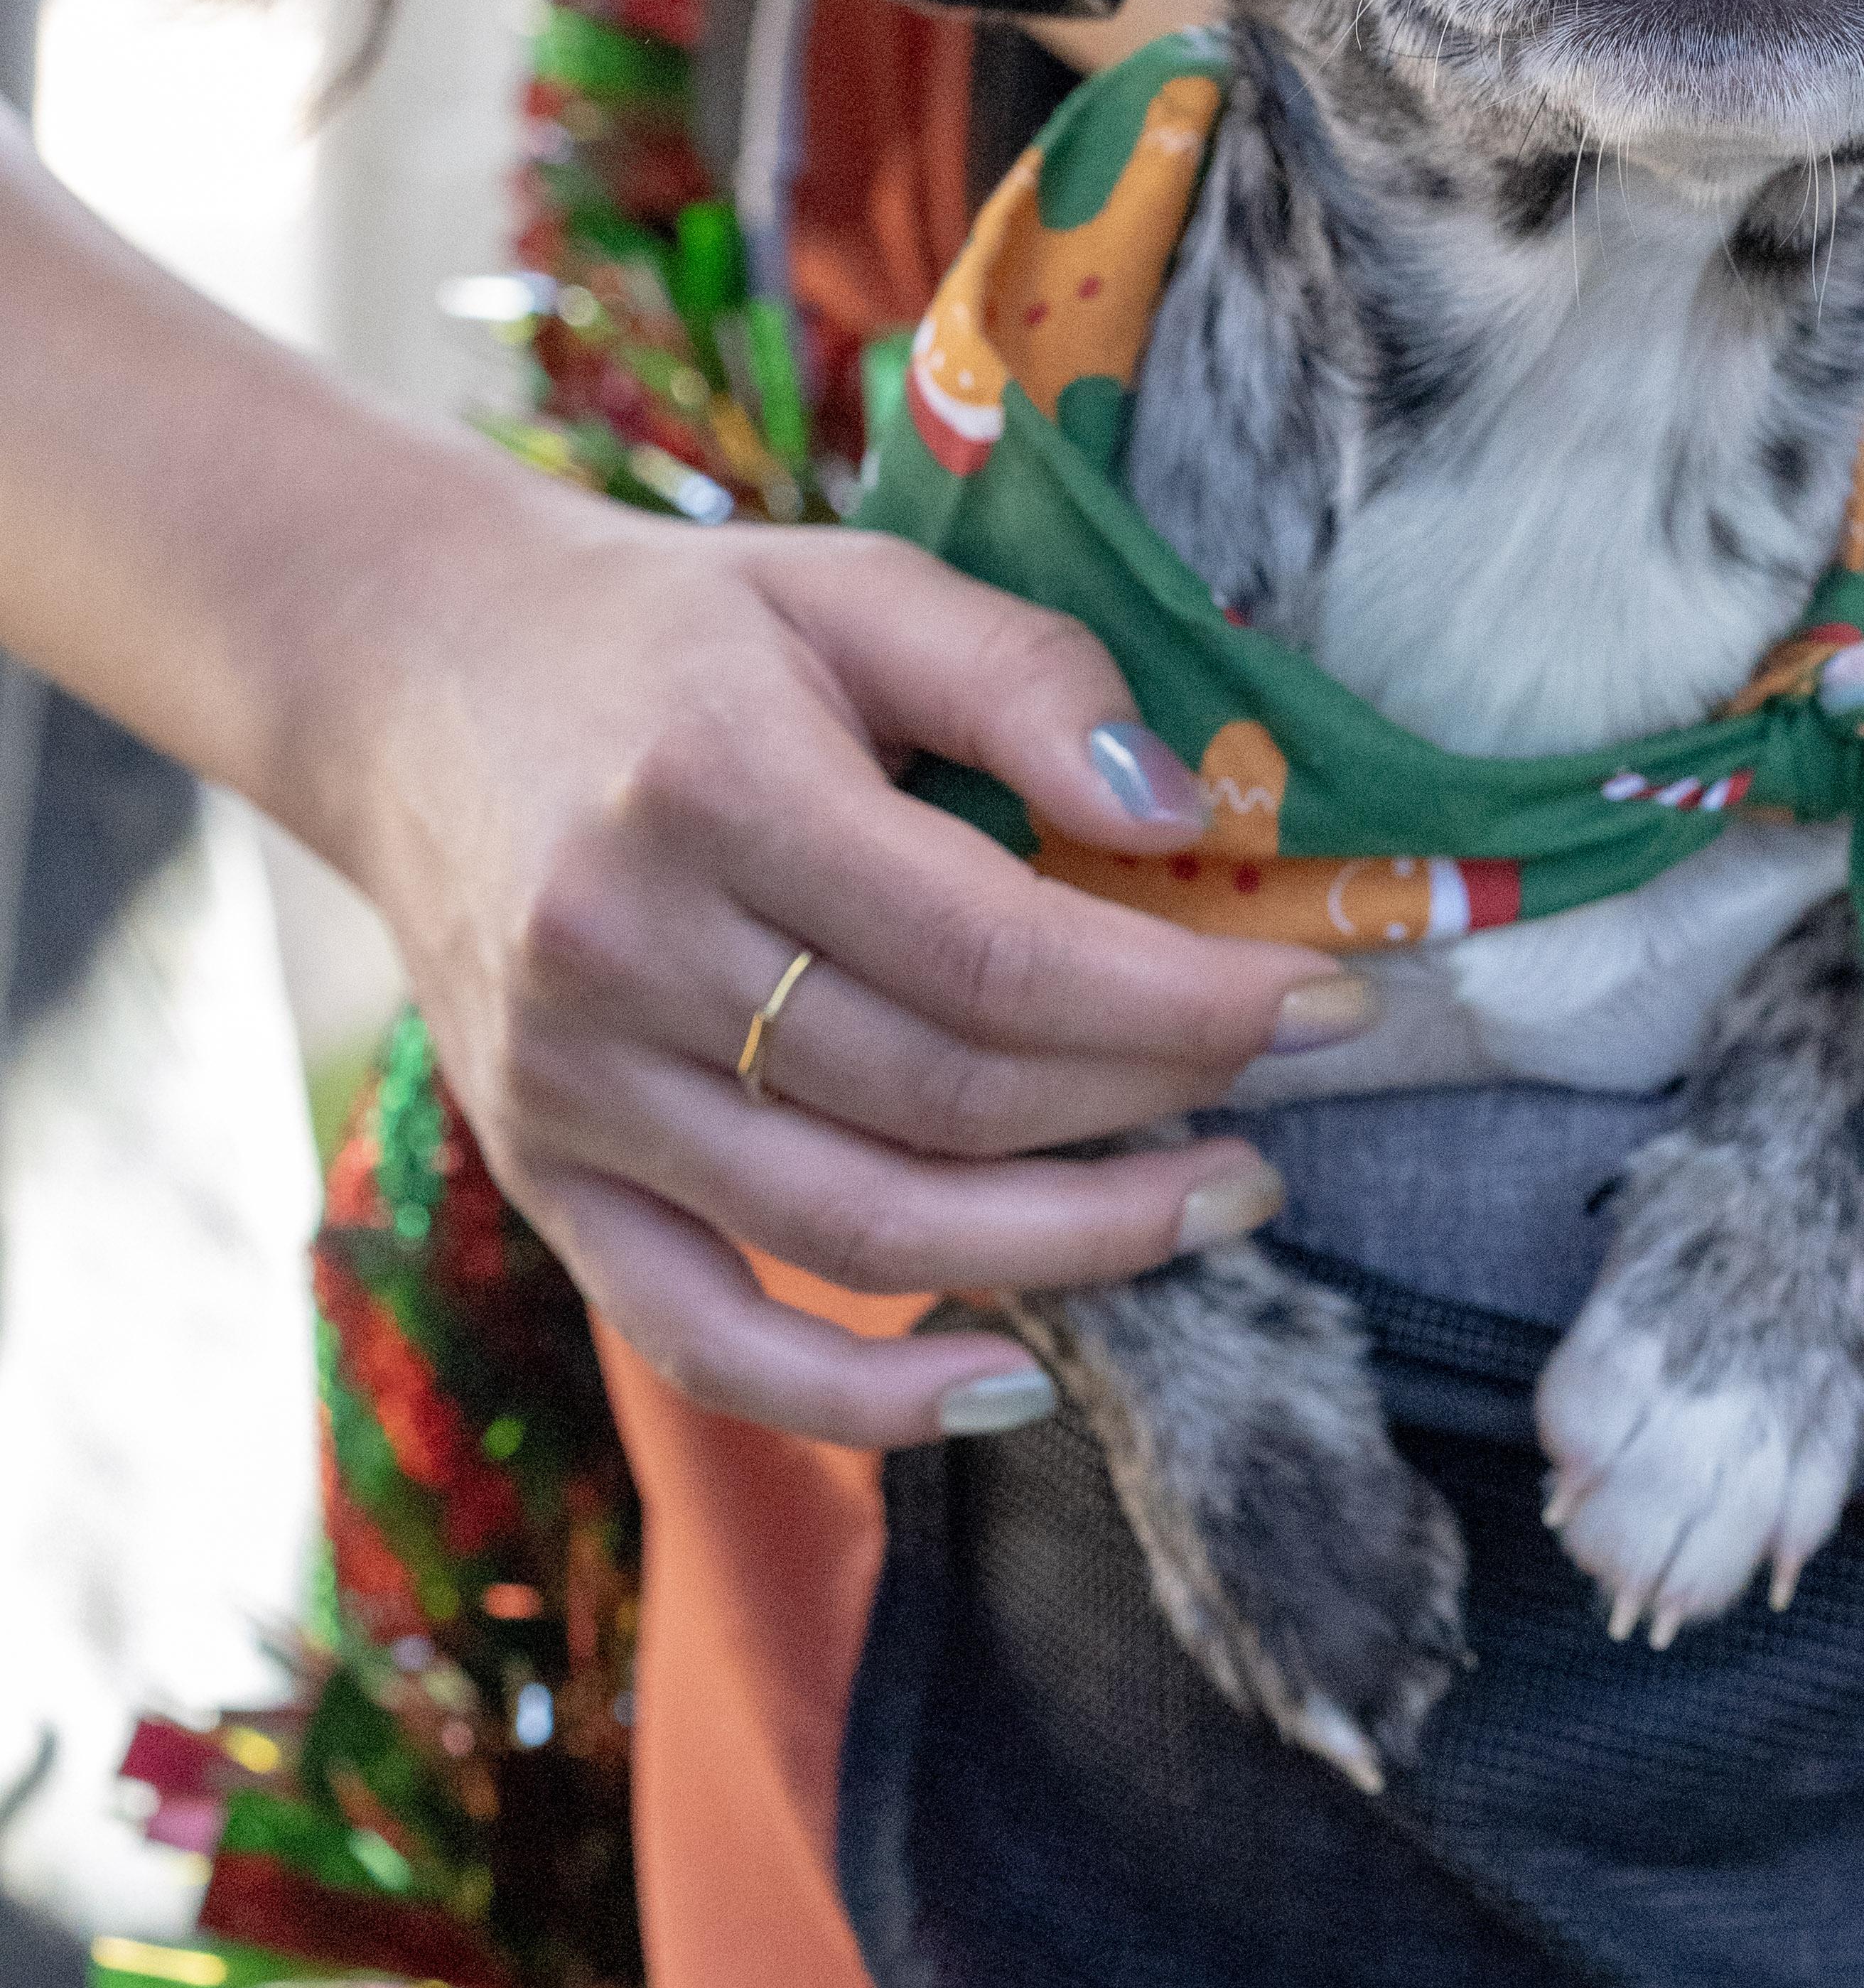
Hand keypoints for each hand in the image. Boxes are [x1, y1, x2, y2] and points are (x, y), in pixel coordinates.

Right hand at [342, 478, 1359, 1446]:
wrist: (412, 674)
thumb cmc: (671, 631)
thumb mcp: (852, 584)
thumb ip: (1025, 678)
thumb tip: (1186, 815)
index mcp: (710, 790)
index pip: (998, 951)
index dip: (1185, 999)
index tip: (1327, 1003)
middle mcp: (623, 955)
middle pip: (949, 1098)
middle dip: (1155, 1112)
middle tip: (1294, 1104)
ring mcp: (573, 1091)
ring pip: (861, 1232)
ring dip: (1071, 1251)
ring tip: (1215, 1206)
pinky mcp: (547, 1178)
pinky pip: (707, 1343)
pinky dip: (860, 1402)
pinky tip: (1012, 1388)